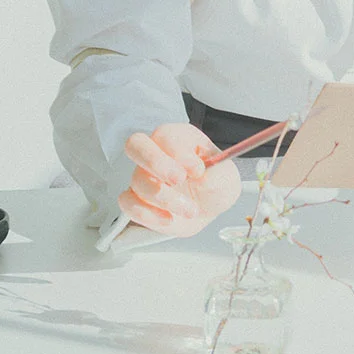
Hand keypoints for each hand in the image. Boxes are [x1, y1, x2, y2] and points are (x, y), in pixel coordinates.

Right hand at [118, 122, 240, 235]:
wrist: (209, 207)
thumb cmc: (215, 183)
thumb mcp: (226, 176)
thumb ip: (216, 172)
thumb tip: (200, 175)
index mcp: (178, 137)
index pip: (165, 135)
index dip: (179, 152)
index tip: (198, 170)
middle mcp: (156, 152)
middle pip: (135, 145)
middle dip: (156, 162)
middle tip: (178, 179)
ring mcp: (143, 176)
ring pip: (137, 180)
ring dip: (165, 198)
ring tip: (190, 209)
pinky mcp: (137, 200)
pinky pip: (127, 204)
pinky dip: (147, 214)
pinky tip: (169, 218)